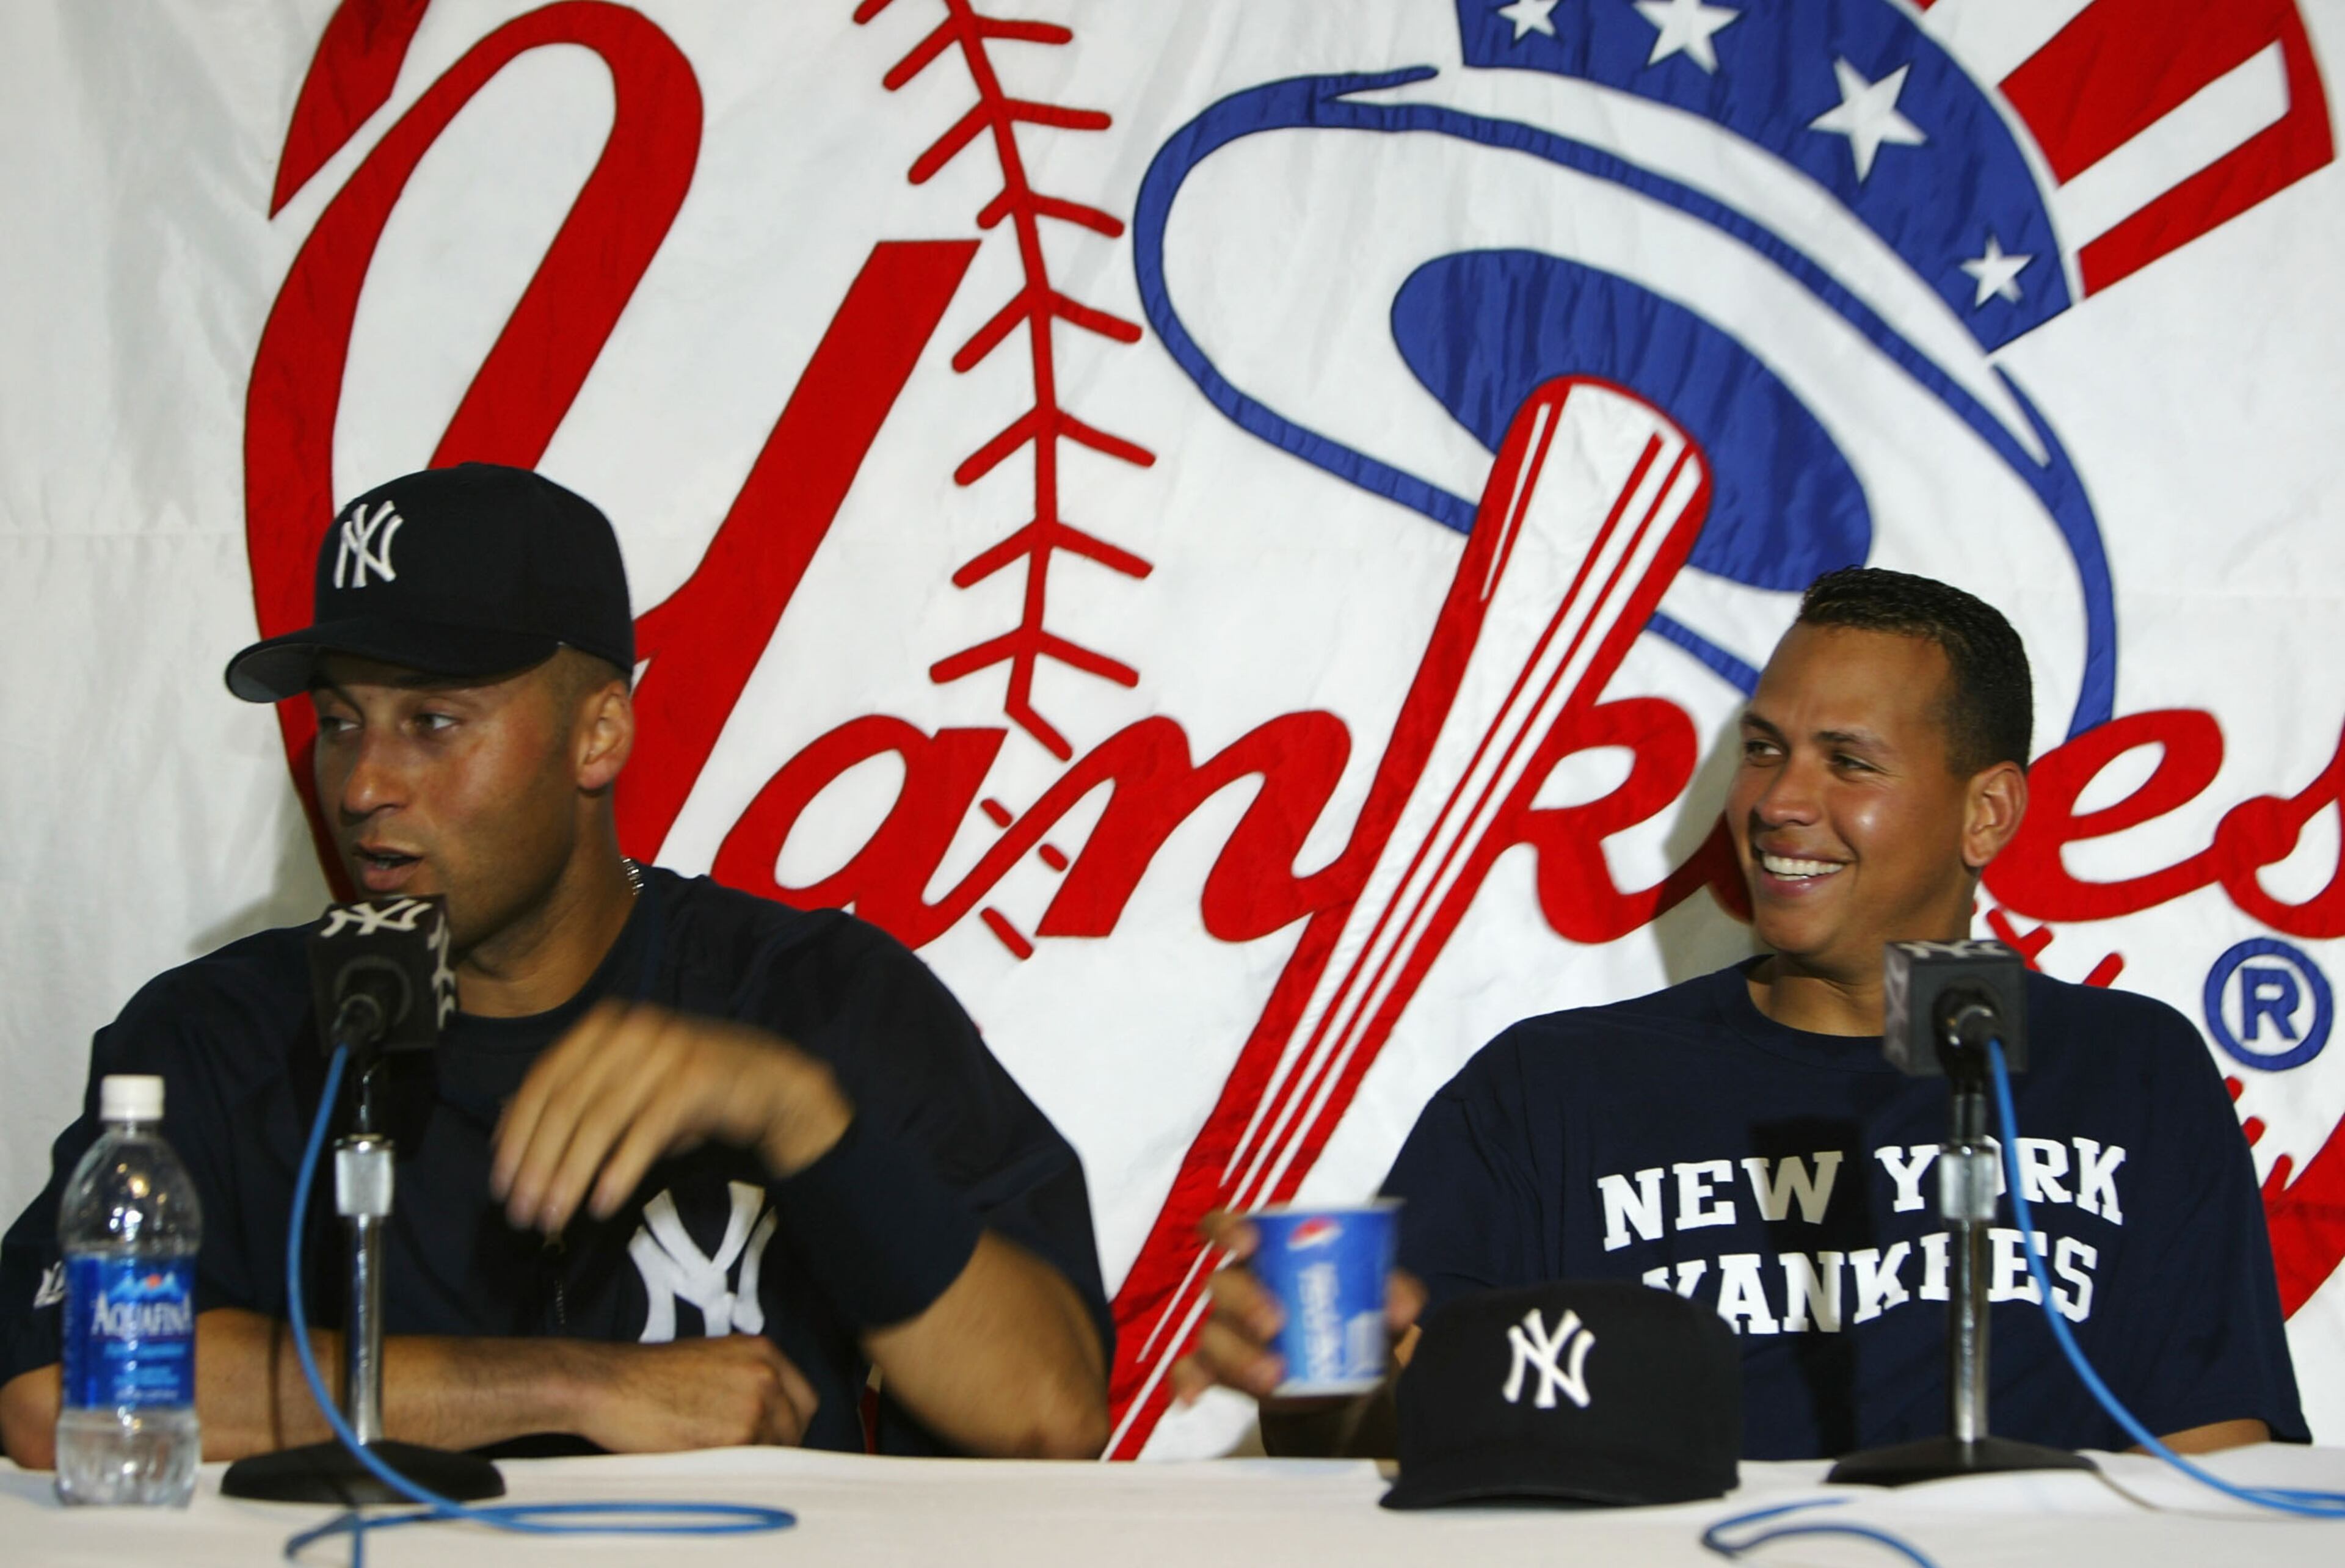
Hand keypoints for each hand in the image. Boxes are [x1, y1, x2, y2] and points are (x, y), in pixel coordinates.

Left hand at [491, 1000, 853, 1232]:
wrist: (767, 1083)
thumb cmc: (685, 1090)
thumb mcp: (623, 1087)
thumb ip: (574, 1100)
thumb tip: (503, 1129)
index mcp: (603, 1027)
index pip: (543, 1081)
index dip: (516, 1136)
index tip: (500, 1183)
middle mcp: (630, 1031)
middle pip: (566, 1104)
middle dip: (538, 1165)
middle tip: (522, 1214)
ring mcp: (664, 1052)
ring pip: (600, 1120)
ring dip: (570, 1175)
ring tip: (554, 1218)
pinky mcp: (696, 1080)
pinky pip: (645, 1132)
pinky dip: (619, 1171)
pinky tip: (601, 1204)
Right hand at [567, 1335, 819, 1450]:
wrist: (610, 1383)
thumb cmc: (649, 1376)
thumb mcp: (714, 1361)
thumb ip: (748, 1382)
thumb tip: (771, 1420)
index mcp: (762, 1351)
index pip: (804, 1399)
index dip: (790, 1424)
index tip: (775, 1439)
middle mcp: (766, 1374)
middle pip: (797, 1426)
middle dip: (777, 1445)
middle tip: (747, 1456)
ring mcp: (754, 1404)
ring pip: (775, 1450)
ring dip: (752, 1459)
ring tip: (717, 1457)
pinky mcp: (736, 1435)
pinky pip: (750, 1465)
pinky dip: (734, 1470)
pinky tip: (707, 1463)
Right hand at [1168, 1210, 1425, 1404]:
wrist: (1340, 1379)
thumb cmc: (1350, 1318)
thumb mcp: (1379, 1302)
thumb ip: (1396, 1293)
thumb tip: (1398, 1304)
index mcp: (1268, 1255)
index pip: (1229, 1226)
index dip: (1229, 1227)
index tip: (1248, 1241)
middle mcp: (1237, 1287)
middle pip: (1222, 1283)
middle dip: (1246, 1302)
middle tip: (1276, 1324)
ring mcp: (1224, 1329)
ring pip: (1211, 1332)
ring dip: (1236, 1354)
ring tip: (1273, 1376)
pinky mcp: (1218, 1370)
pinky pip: (1189, 1370)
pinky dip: (1185, 1381)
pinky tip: (1190, 1398)